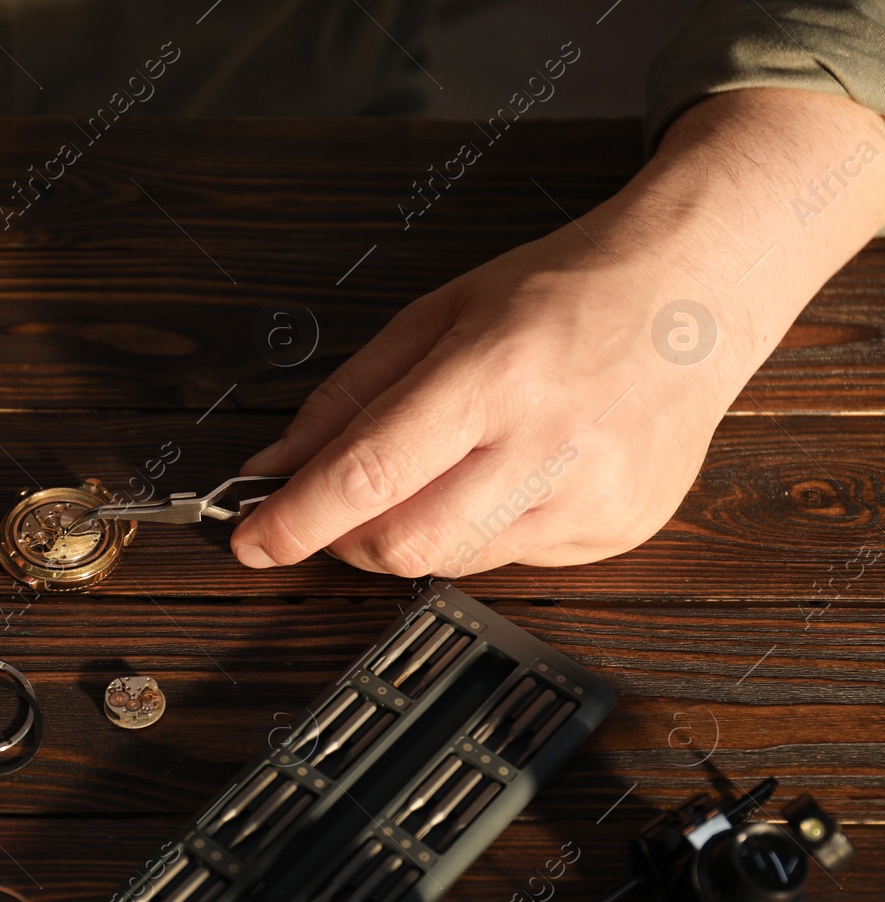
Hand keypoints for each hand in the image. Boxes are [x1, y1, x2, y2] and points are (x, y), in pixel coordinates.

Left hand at [231, 87, 884, 576]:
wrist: (695, 292)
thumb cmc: (563, 291)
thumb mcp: (436, 316)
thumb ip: (347, 398)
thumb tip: (275, 465)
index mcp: (494, 371)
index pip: (369, 475)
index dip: (296, 520)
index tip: (252, 540)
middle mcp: (549, 441)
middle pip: (404, 544)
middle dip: (345, 540)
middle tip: (336, 509)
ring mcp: (593, 495)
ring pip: (453, 564)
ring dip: (410, 536)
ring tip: (434, 474)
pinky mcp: (620, 530)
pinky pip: (511, 563)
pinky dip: (477, 532)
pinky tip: (505, 477)